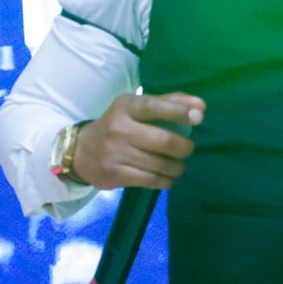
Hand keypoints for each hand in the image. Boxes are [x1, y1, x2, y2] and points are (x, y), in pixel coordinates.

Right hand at [74, 91, 204, 189]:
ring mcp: (116, 153)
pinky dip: (166, 181)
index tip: (199, 117)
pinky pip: (150, 180)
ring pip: (159, 164)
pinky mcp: (115, 174)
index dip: (179, 111)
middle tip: (188, 149)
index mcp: (126, 106)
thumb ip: (168, 103)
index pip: (154, 107)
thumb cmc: (119, 125)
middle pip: (163, 141)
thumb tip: (201, 107)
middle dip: (184, 148)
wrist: (81, 151)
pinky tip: (168, 178)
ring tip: (179, 165)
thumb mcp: (136, 108)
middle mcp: (119, 128)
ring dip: (177, 167)